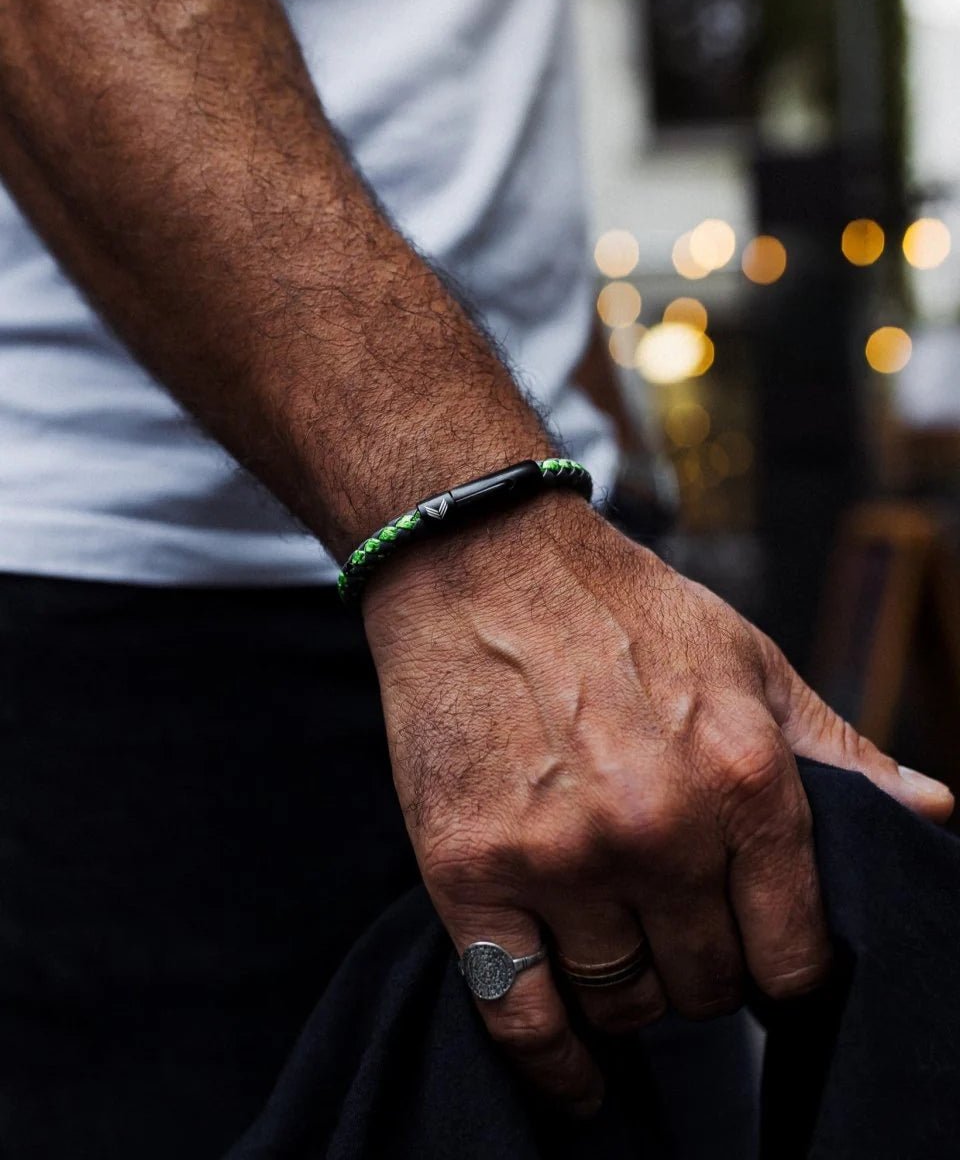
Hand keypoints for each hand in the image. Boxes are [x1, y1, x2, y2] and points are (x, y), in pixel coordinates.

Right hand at [363, 495, 952, 1116]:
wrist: (483, 564)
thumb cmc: (622, 609)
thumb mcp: (750, 663)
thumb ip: (840, 754)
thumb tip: (935, 815)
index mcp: (743, 776)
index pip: (794, 954)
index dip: (785, 969)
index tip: (762, 961)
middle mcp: (658, 827)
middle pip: (709, 987)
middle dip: (705, 973)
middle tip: (679, 932)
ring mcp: (560, 854)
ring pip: (624, 1005)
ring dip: (632, 995)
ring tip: (621, 946)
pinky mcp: (470, 869)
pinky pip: (521, 1014)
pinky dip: (552, 1062)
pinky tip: (571, 1070)